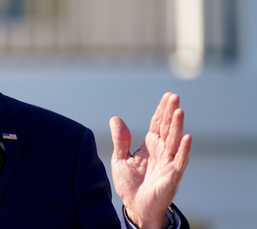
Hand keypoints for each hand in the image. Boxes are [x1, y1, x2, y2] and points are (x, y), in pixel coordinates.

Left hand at [110, 93, 191, 228]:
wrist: (135, 207)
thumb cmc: (130, 183)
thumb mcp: (120, 158)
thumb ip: (120, 139)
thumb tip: (115, 118)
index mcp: (151, 145)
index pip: (158, 124)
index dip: (162, 110)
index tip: (168, 95)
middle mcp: (162, 151)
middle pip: (168, 129)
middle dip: (171, 113)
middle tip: (174, 96)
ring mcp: (168, 163)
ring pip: (174, 141)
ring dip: (177, 126)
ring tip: (179, 111)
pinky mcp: (172, 177)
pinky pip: (179, 162)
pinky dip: (183, 150)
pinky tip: (187, 137)